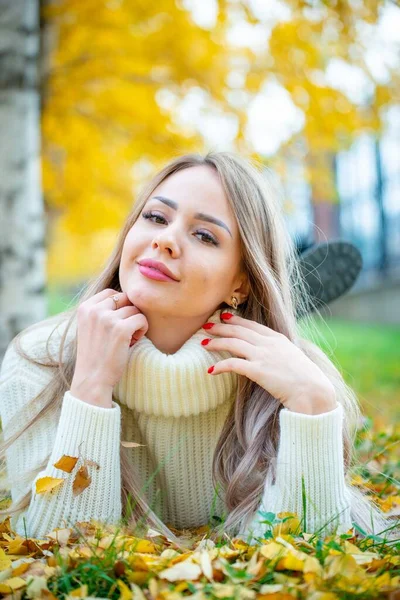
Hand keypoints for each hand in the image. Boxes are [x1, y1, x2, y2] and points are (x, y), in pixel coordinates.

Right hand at [71, 289, 148, 400]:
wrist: (92, 380)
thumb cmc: (95, 354)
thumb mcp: (89, 327)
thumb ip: (100, 311)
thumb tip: (125, 296)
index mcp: (85, 308)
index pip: (111, 293)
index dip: (119, 306)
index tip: (115, 324)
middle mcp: (94, 310)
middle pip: (125, 298)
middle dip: (128, 313)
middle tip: (124, 331)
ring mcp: (107, 319)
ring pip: (135, 309)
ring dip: (135, 323)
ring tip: (127, 339)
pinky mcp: (121, 329)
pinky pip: (142, 319)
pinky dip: (142, 330)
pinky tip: (132, 342)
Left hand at [201, 312, 336, 413]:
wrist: (313, 391)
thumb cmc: (306, 379)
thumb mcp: (294, 358)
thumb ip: (280, 352)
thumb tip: (272, 355)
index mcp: (278, 339)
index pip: (252, 325)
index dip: (236, 319)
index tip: (224, 316)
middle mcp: (268, 344)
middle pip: (239, 330)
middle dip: (221, 327)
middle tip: (207, 326)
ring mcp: (263, 356)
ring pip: (233, 343)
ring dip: (216, 342)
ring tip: (203, 343)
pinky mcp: (258, 371)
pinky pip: (233, 364)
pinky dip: (220, 365)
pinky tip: (211, 370)